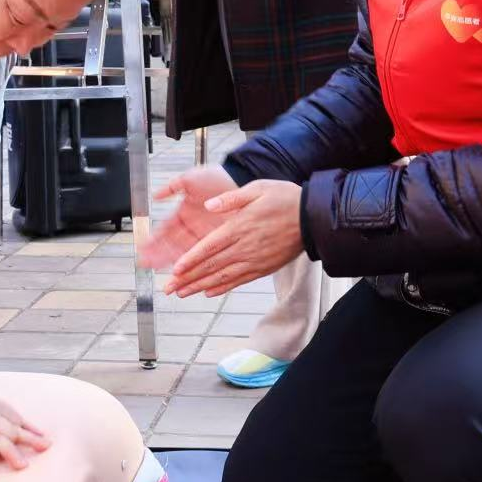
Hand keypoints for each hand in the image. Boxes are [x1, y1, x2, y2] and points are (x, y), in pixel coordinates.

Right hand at [140, 164, 238, 270]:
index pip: (164, 230)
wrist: (240, 180)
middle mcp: (192, 228)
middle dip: (158, 256)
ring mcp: (204, 236)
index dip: (153, 240)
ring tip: (163, 272)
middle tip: (146, 264)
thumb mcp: (190, 178)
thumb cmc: (217, 178)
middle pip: (171, 245)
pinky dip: (194, 265)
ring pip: (185, 253)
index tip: (143, 248)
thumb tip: (155, 195)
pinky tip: (186, 273)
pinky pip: (203, 256)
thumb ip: (172, 187)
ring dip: (173, 264)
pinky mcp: (218, 242)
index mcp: (183, 214)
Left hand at [164, 179, 306, 298]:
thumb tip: (209, 205)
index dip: (190, 260)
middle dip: (187, 278)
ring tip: (182, 293)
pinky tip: (209, 292)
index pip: (209, 247)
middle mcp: (244, 247)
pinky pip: (239, 281)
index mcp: (239, 226)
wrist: (313, 217)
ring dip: (199, 286)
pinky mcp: (263, 268)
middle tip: (168, 288)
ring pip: (222, 276)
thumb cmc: (285, 199)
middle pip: (210, 266)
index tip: (175, 270)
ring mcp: (254, 260)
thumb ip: (230, 198)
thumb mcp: (258, 189)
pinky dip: (222, 288)